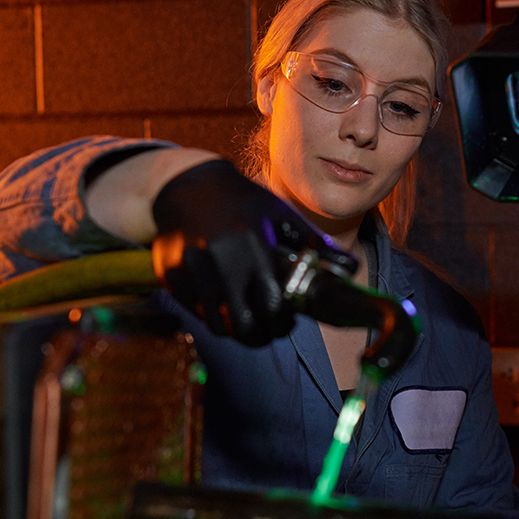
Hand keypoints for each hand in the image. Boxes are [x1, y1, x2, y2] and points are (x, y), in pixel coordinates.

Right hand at [150, 159, 356, 345]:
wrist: (188, 185)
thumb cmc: (244, 203)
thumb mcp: (282, 215)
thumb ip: (315, 244)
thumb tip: (349, 269)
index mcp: (255, 246)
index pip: (273, 309)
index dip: (282, 323)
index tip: (285, 319)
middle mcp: (221, 260)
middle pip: (245, 327)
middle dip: (261, 333)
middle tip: (266, 326)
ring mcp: (192, 269)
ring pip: (218, 326)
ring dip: (236, 329)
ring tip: (246, 316)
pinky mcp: (169, 275)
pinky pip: (195, 312)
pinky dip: (211, 314)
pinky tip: (222, 299)